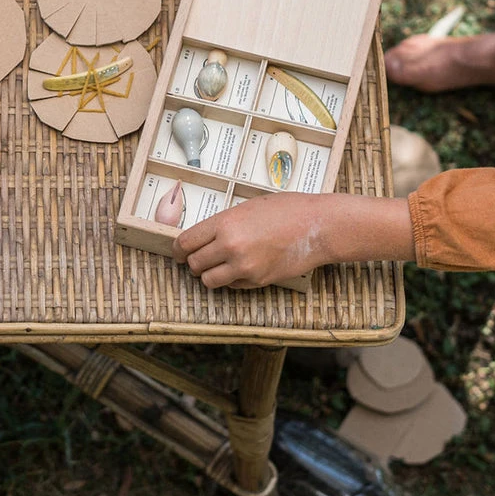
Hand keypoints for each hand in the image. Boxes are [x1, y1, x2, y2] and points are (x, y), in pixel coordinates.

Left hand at [171, 194, 333, 288]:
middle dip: (192, 263)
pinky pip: (232, 286)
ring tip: (215, 267)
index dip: (177, 250)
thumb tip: (202, 238)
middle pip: (194, 264)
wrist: (317, 225)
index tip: (177, 252)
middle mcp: (230, 247)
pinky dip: (231, 280)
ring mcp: (244, 267)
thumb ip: (222, 224)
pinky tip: (240, 268)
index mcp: (224, 224)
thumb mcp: (245, 208)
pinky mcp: (258, 281)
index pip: (185, 242)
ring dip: (208, 275)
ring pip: (209, 280)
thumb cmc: (284, 210)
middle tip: (196, 260)